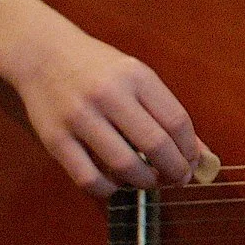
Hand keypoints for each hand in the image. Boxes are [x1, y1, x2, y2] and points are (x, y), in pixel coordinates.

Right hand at [13, 30, 209, 197]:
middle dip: (174, 170)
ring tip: (150, 181)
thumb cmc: (99, 70)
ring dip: (145, 182)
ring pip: (123, 165)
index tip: (193, 163)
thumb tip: (201, 154)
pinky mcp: (54, 139)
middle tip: (178, 179)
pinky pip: (87, 178)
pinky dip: (109, 189)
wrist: (43, 54)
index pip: (177, 121)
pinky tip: (117, 184)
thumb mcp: (138, 78)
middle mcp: (109, 95)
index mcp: (136, 77)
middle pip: (155, 144)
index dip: (191, 149)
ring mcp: (79, 117)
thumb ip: (166, 113)